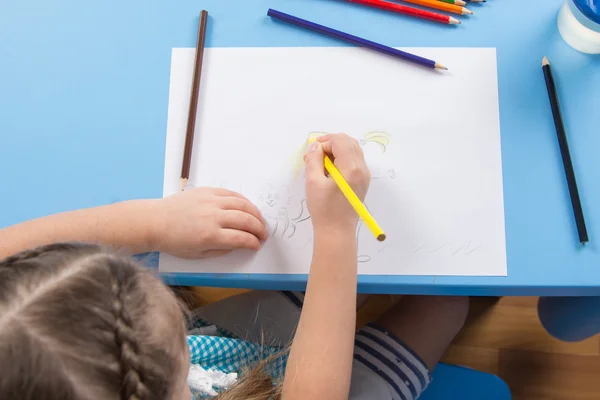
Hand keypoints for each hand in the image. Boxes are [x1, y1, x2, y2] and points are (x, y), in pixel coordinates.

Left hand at [150, 187, 267, 258]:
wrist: (155, 221)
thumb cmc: (174, 242)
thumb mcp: (197, 255)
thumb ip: (221, 250)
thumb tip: (238, 244)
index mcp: (210, 236)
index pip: (241, 238)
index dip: (253, 242)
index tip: (257, 245)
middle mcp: (213, 217)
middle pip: (245, 220)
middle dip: (259, 228)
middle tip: (264, 234)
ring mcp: (210, 201)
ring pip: (242, 204)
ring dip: (255, 213)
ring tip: (259, 220)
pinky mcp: (206, 191)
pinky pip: (230, 193)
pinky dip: (243, 200)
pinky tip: (247, 206)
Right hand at [304, 134, 370, 233]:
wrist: (337, 231)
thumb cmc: (323, 209)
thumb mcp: (313, 182)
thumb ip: (313, 160)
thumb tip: (315, 146)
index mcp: (351, 168)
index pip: (340, 140)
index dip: (324, 142)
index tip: (312, 154)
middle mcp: (362, 169)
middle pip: (349, 142)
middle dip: (331, 144)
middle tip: (315, 155)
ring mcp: (365, 175)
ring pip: (353, 150)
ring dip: (336, 151)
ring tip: (321, 163)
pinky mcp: (363, 181)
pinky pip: (354, 161)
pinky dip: (342, 159)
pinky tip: (330, 171)